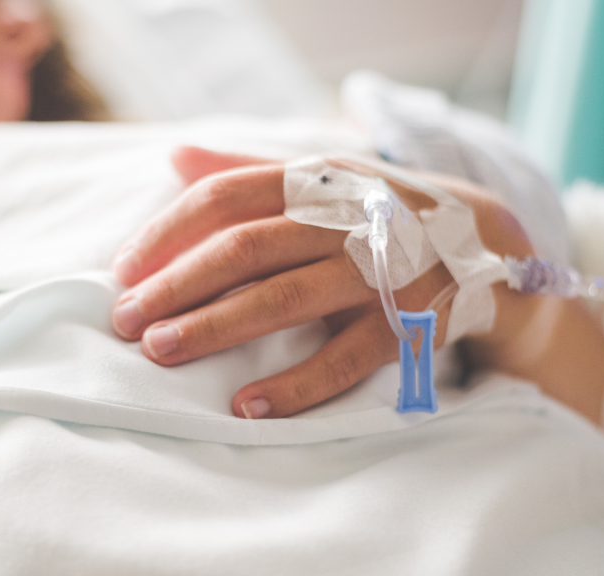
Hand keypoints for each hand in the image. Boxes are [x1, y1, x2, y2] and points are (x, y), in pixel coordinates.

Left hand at [110, 147, 457, 418]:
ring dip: (217, 327)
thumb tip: (174, 157)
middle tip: (125, 319)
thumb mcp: (319, 178)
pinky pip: (345, 359)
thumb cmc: (373, 210)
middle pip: (245, 248)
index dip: (168, 230)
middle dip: (177, 284)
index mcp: (313, 181)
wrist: (482, 238)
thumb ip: (247, 170)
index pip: (226, 195)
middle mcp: (342, 219)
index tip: (122, 268)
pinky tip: (247, 405)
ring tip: (162, 351)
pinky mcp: (407, 322)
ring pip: (285, 298)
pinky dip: (296, 384)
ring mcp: (377, 271)